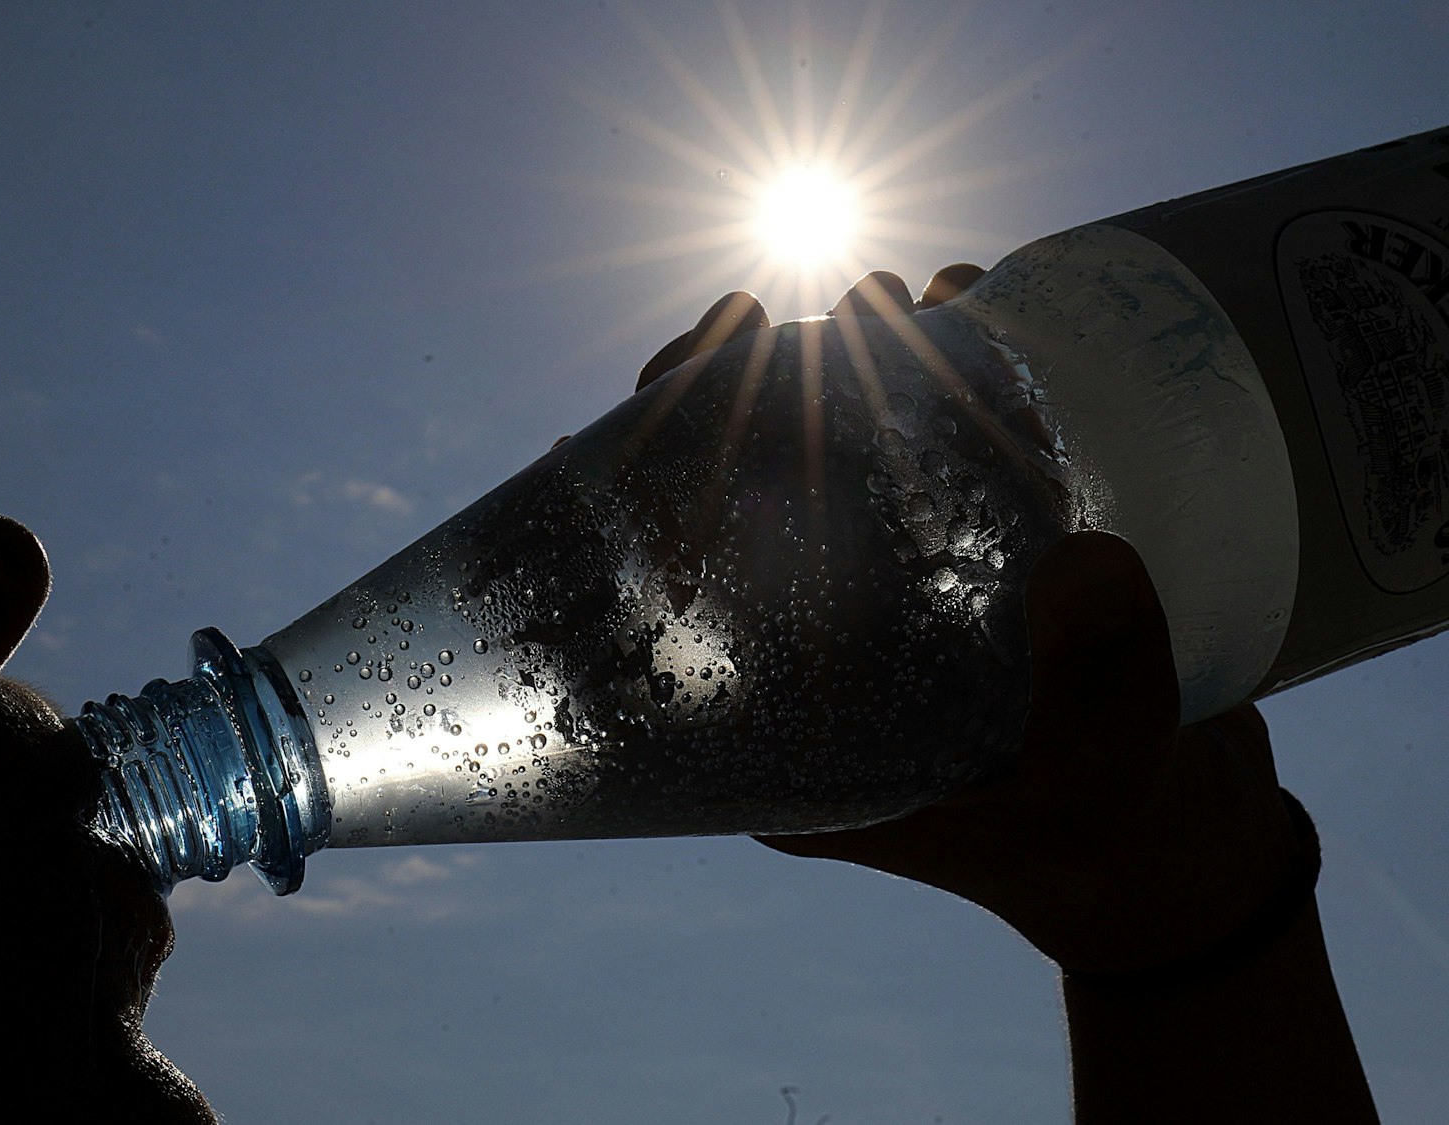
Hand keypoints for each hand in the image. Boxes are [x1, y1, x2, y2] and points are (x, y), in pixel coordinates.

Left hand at [640, 271, 1300, 974]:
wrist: (1186, 858)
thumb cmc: (1113, 849)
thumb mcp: (1098, 788)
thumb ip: (1094, 695)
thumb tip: (1089, 558)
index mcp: (782, 729)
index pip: (680, 576)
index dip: (674, 455)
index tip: (708, 351)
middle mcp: (813, 659)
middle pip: (753, 495)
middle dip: (780, 382)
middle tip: (852, 302)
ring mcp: (887, 611)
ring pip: (842, 462)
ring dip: (865, 365)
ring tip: (907, 293)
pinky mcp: (962, 578)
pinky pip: (932, 460)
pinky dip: (948, 381)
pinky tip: (971, 308)